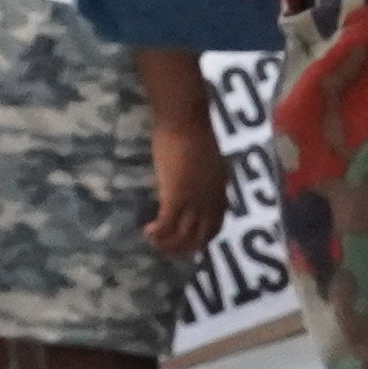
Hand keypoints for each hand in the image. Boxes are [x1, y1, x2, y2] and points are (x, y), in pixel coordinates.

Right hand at [143, 118, 227, 261]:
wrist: (187, 120)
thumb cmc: (196, 129)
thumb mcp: (209, 158)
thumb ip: (205, 174)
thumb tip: (195, 180)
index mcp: (220, 191)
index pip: (216, 226)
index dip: (202, 238)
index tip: (188, 242)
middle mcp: (210, 202)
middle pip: (201, 237)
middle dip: (184, 248)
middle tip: (167, 249)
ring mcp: (194, 201)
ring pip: (183, 236)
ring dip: (167, 244)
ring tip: (153, 240)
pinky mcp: (176, 197)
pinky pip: (167, 225)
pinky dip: (157, 233)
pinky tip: (147, 230)